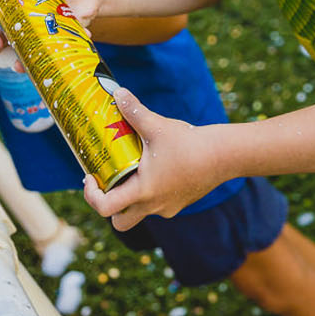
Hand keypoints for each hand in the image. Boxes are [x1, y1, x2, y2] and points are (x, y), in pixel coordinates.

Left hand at [82, 88, 224, 230]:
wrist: (224, 156)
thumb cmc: (189, 144)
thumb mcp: (157, 126)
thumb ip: (134, 111)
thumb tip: (117, 93)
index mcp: (143, 192)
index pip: (105, 208)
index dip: (91, 196)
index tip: (90, 177)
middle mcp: (153, 206)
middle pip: (119, 223)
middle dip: (108, 206)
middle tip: (106, 181)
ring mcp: (167, 207)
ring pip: (138, 213)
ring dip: (128, 199)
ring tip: (129, 170)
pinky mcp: (179, 203)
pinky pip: (156, 206)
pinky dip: (148, 194)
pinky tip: (153, 169)